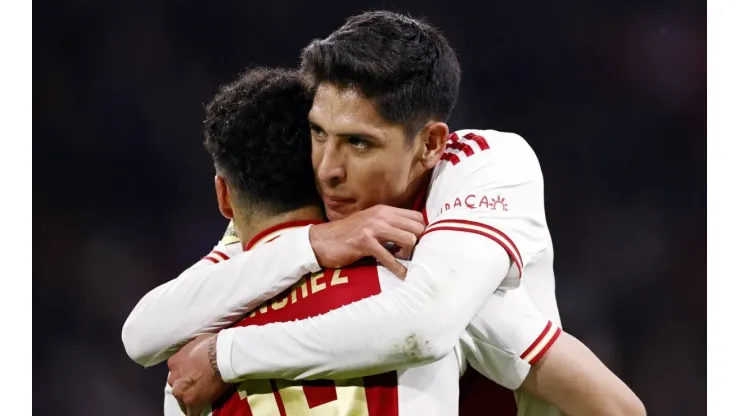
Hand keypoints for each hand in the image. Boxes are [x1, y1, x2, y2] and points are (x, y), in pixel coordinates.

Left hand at [167, 334, 228, 415]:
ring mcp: (181, 391)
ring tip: (201, 397)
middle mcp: (173, 378)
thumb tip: (193, 354)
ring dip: (190, 397)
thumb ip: (190, 353)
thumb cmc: (212, 345)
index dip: (185, 373)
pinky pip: (191, 411)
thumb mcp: (195, 343)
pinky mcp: (192, 401)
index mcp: (173, 363)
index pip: (176, 371)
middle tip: (198, 384)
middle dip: (185, 385)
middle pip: (176, 385)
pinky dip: (195, 410)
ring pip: (182, 398)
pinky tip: (199, 409)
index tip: (193, 373)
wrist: (222, 355)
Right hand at [309, 205, 424, 277]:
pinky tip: (401, 275)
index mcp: (385, 210)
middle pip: (417, 228)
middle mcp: (381, 215)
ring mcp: (373, 228)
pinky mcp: (365, 242)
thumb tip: (411, 236)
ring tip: (399, 259)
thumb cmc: (347, 235)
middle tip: (406, 253)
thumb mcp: (370, 223)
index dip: (420, 232)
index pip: (417, 217)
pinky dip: (398, 269)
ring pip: (409, 239)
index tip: (415, 244)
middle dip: (416, 244)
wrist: (321, 240)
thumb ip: (388, 225)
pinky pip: (389, 257)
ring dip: (408, 253)